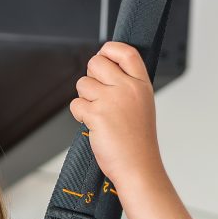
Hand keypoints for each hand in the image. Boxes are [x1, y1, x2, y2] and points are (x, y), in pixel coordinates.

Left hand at [69, 41, 162, 187]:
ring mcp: (112, 101)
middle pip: (97, 62)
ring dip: (85, 98)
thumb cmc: (138, 143)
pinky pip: (76, 104)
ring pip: (82, 83)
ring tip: (100, 115)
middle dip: (91, 76)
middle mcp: (128, 89)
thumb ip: (127, 86)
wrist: (138, 168)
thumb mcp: (142, 106)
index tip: (104, 56)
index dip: (110, 50)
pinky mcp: (96, 114)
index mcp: (142, 85)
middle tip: (98, 94)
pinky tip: (94, 126)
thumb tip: (103, 68)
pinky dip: (80, 115)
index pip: (126, 52)